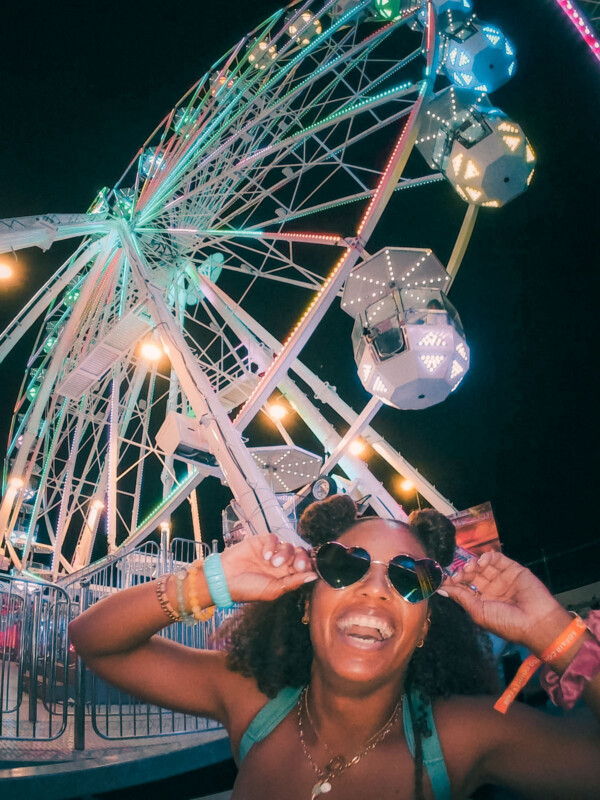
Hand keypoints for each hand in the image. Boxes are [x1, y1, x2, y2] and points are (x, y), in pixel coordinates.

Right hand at [217, 533, 316, 602]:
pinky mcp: (261, 542)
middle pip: (300, 554)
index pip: (304, 567)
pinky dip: (272, 546)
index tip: (309, 569)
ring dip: (284, 554)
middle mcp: (281, 563)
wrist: (224, 580)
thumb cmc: (247, 589)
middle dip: (301, 558)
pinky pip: (273, 538)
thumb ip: (293, 582)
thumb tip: (314, 576)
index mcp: (286, 575)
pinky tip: (264, 556)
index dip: (309, 566)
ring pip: (288, 545)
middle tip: (296, 565)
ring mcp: (272, 551)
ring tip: (273, 563)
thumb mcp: (272, 590)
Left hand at [442, 551, 565, 649]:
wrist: (537, 622)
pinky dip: (487, 556)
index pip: (463, 587)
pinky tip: (482, 561)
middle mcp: (490, 589)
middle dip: (462, 571)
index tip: (444, 579)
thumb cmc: (508, 624)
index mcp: (481, 602)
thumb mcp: (479, 613)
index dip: (453, 582)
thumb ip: (461, 598)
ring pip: (482, 565)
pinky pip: (497, 558)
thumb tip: (440, 589)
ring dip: (473, 563)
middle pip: (470, 574)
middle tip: (460, 573)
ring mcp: (501, 578)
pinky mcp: (513, 569)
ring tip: (471, 568)